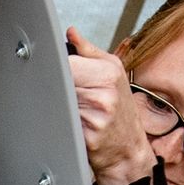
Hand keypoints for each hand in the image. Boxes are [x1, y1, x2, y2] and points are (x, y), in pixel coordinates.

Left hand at [68, 27, 155, 184]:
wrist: (128, 151)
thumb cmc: (122, 112)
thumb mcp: (114, 73)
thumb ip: (89, 52)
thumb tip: (71, 33)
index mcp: (108, 74)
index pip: (67, 61)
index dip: (58, 65)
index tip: (56, 69)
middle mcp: (102, 96)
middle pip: (58, 81)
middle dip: (56, 85)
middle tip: (62, 91)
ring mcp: (93, 118)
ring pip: (56, 102)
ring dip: (55, 103)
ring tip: (69, 108)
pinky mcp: (84, 138)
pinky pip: (59, 122)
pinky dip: (58, 120)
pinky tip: (69, 123)